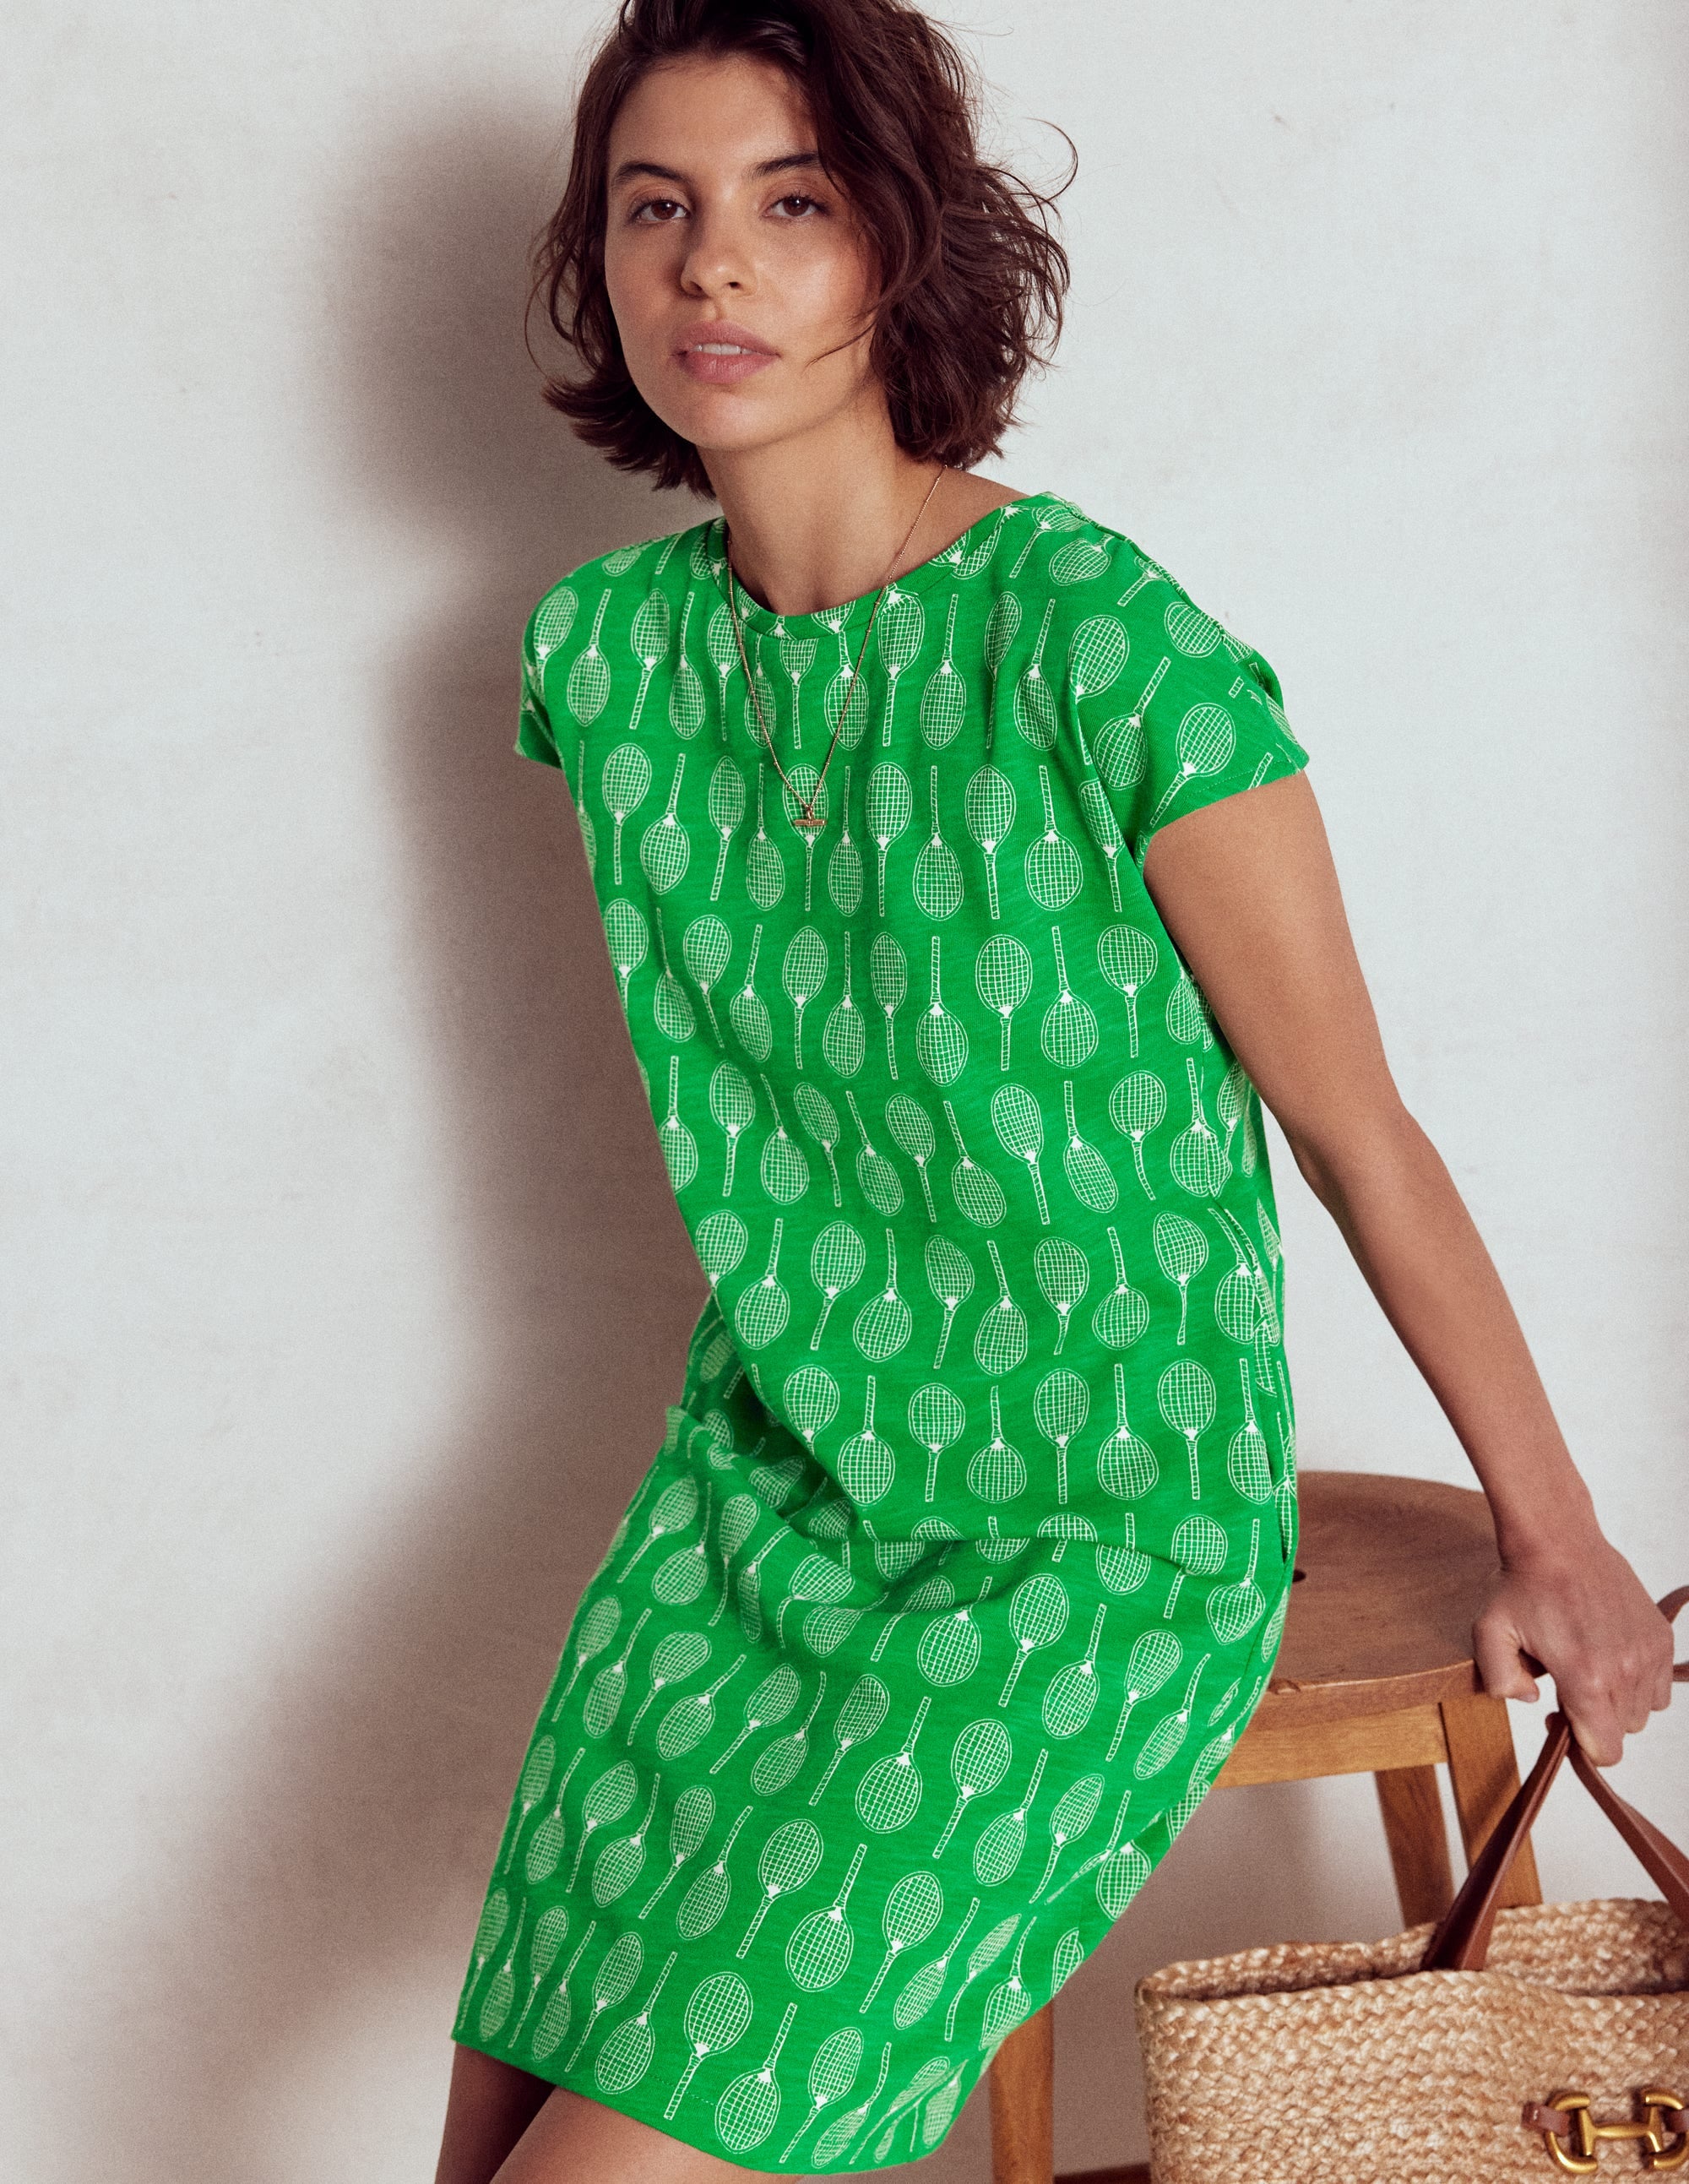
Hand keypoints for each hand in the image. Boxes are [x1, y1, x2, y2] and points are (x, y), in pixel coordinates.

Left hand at [1472, 1537, 1676, 1764]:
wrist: (1558, 1541)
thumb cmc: (1523, 1586)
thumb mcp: (1489, 1633)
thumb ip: (1500, 1681)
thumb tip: (1533, 1701)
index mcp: (1585, 1677)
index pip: (1604, 1751)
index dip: (1579, 1744)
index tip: (1558, 1715)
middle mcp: (1625, 1670)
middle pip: (1621, 1732)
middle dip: (1594, 1719)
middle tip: (1568, 1685)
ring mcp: (1647, 1653)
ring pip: (1642, 1712)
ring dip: (1617, 1702)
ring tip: (1588, 1668)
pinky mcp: (1660, 1637)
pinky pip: (1660, 1687)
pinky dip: (1640, 1684)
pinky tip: (1610, 1658)